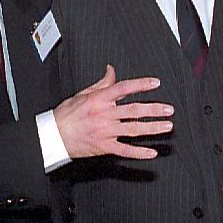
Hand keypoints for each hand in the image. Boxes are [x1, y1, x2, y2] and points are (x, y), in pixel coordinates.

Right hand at [54, 64, 173, 159]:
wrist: (54, 136)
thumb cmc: (67, 114)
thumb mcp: (83, 93)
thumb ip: (102, 83)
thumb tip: (112, 70)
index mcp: (99, 99)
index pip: (124, 88)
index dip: (141, 85)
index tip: (156, 83)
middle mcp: (104, 115)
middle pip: (134, 110)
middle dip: (154, 109)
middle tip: (169, 109)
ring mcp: (105, 132)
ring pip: (133, 129)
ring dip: (153, 128)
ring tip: (167, 126)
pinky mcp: (104, 147)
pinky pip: (125, 151)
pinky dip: (139, 153)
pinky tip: (152, 152)